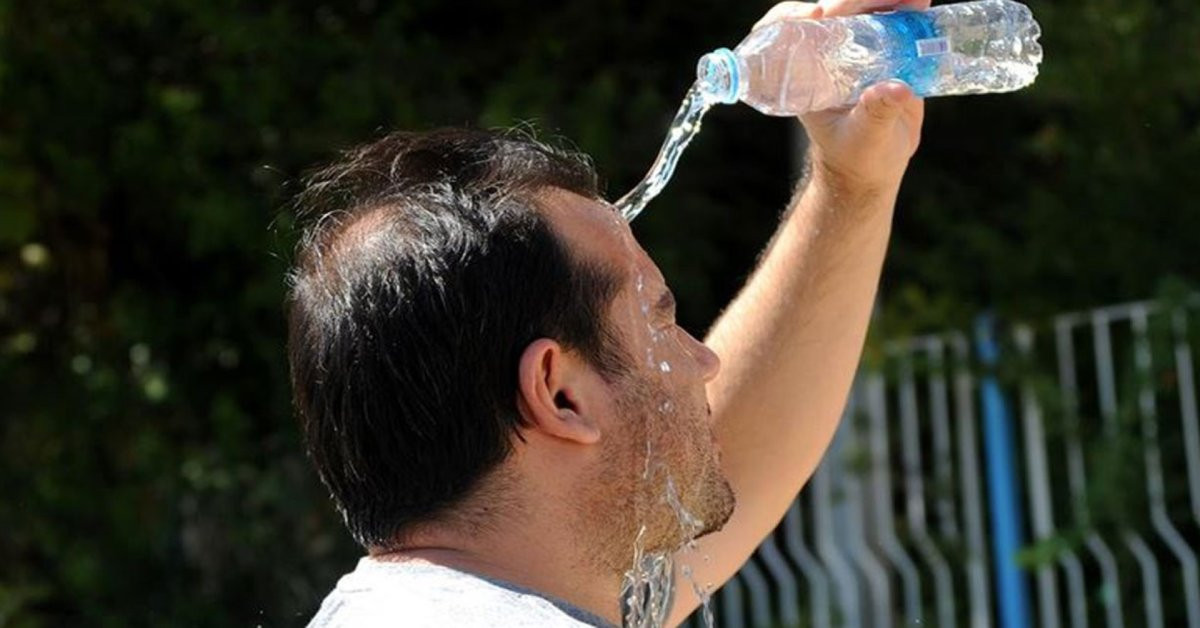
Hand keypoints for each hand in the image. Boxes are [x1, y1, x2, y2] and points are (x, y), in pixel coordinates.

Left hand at [755, 0, 931, 195]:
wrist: (874, 169)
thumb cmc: (856, 158)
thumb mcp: (864, 139)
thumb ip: (876, 115)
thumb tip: (896, 88)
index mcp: (808, 77)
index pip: (791, 36)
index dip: (796, 17)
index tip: (817, 13)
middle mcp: (829, 59)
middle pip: (834, 15)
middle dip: (857, 0)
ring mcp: (857, 54)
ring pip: (865, 14)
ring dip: (886, 1)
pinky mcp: (885, 55)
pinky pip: (892, 26)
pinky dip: (907, 12)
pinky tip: (923, 4)